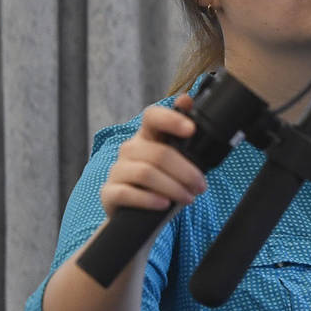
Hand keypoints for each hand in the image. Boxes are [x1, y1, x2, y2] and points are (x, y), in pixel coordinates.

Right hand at [99, 96, 207, 215]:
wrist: (137, 212)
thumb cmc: (162, 181)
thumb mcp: (177, 160)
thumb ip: (185, 138)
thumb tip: (187, 99)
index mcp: (148, 136)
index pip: (153, 116)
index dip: (171, 119)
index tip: (191, 130)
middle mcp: (129, 149)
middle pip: (159, 154)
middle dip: (186, 172)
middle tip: (201, 186)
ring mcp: (117, 170)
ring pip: (145, 173)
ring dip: (173, 187)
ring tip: (189, 198)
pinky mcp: (109, 193)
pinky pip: (127, 193)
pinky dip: (149, 199)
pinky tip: (164, 204)